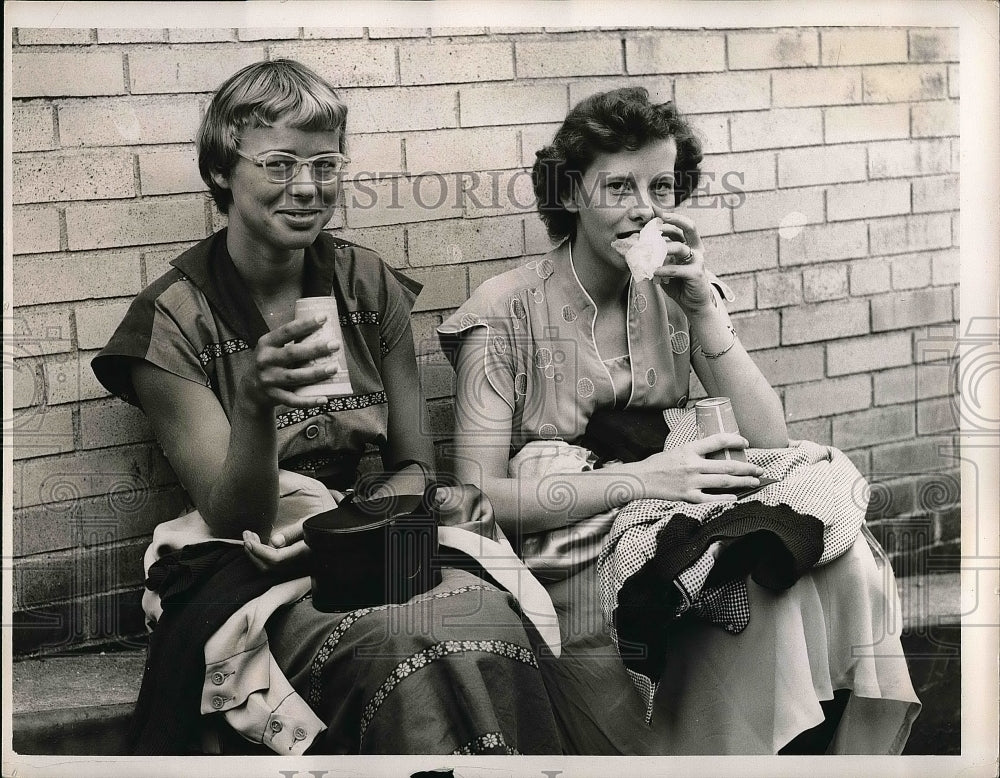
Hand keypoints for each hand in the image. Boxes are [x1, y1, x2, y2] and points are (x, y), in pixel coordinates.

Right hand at [239, 315, 342, 411]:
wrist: (250, 388)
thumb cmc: (272, 361)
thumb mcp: (274, 348)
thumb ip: (293, 341)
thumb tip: (327, 330)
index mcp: (266, 343)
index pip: (286, 331)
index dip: (305, 324)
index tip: (324, 318)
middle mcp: (265, 360)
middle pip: (292, 353)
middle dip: (315, 349)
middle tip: (335, 344)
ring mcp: (268, 379)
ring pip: (295, 377)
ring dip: (316, 373)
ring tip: (334, 368)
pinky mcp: (273, 396)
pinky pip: (293, 400)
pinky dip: (309, 401)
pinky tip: (324, 399)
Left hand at [242, 490, 345, 572]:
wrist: (343, 534)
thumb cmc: (327, 525)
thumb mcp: (310, 523)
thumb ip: (292, 532)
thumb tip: (274, 541)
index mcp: (305, 554)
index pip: (276, 559)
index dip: (259, 551)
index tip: (248, 540)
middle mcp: (301, 565)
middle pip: (270, 567)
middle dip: (253, 553)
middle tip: (246, 535)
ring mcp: (298, 568)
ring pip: (271, 569)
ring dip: (256, 554)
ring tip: (250, 537)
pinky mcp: (296, 566)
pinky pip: (275, 566)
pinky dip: (263, 556)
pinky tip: (260, 544)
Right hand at [625, 432, 763, 502]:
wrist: (641, 479)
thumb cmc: (659, 464)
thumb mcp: (678, 450)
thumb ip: (695, 452)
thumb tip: (715, 452)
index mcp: (689, 449)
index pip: (718, 441)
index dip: (735, 441)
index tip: (746, 443)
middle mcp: (693, 464)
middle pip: (727, 465)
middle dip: (747, 467)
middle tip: (759, 469)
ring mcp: (691, 481)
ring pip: (724, 481)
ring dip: (742, 482)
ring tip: (754, 481)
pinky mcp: (687, 496)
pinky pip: (711, 498)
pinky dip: (725, 498)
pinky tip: (736, 497)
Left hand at [650, 212, 716, 313]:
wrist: (694, 303)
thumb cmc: (679, 283)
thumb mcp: (667, 266)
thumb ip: (658, 256)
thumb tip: (638, 247)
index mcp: (690, 245)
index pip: (681, 227)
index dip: (670, 218)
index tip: (655, 213)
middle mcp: (696, 249)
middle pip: (688, 227)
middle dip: (673, 220)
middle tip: (655, 223)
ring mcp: (698, 260)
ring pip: (680, 247)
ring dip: (662, 248)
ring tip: (649, 252)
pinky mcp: (696, 273)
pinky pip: (677, 269)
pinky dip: (663, 269)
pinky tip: (654, 271)